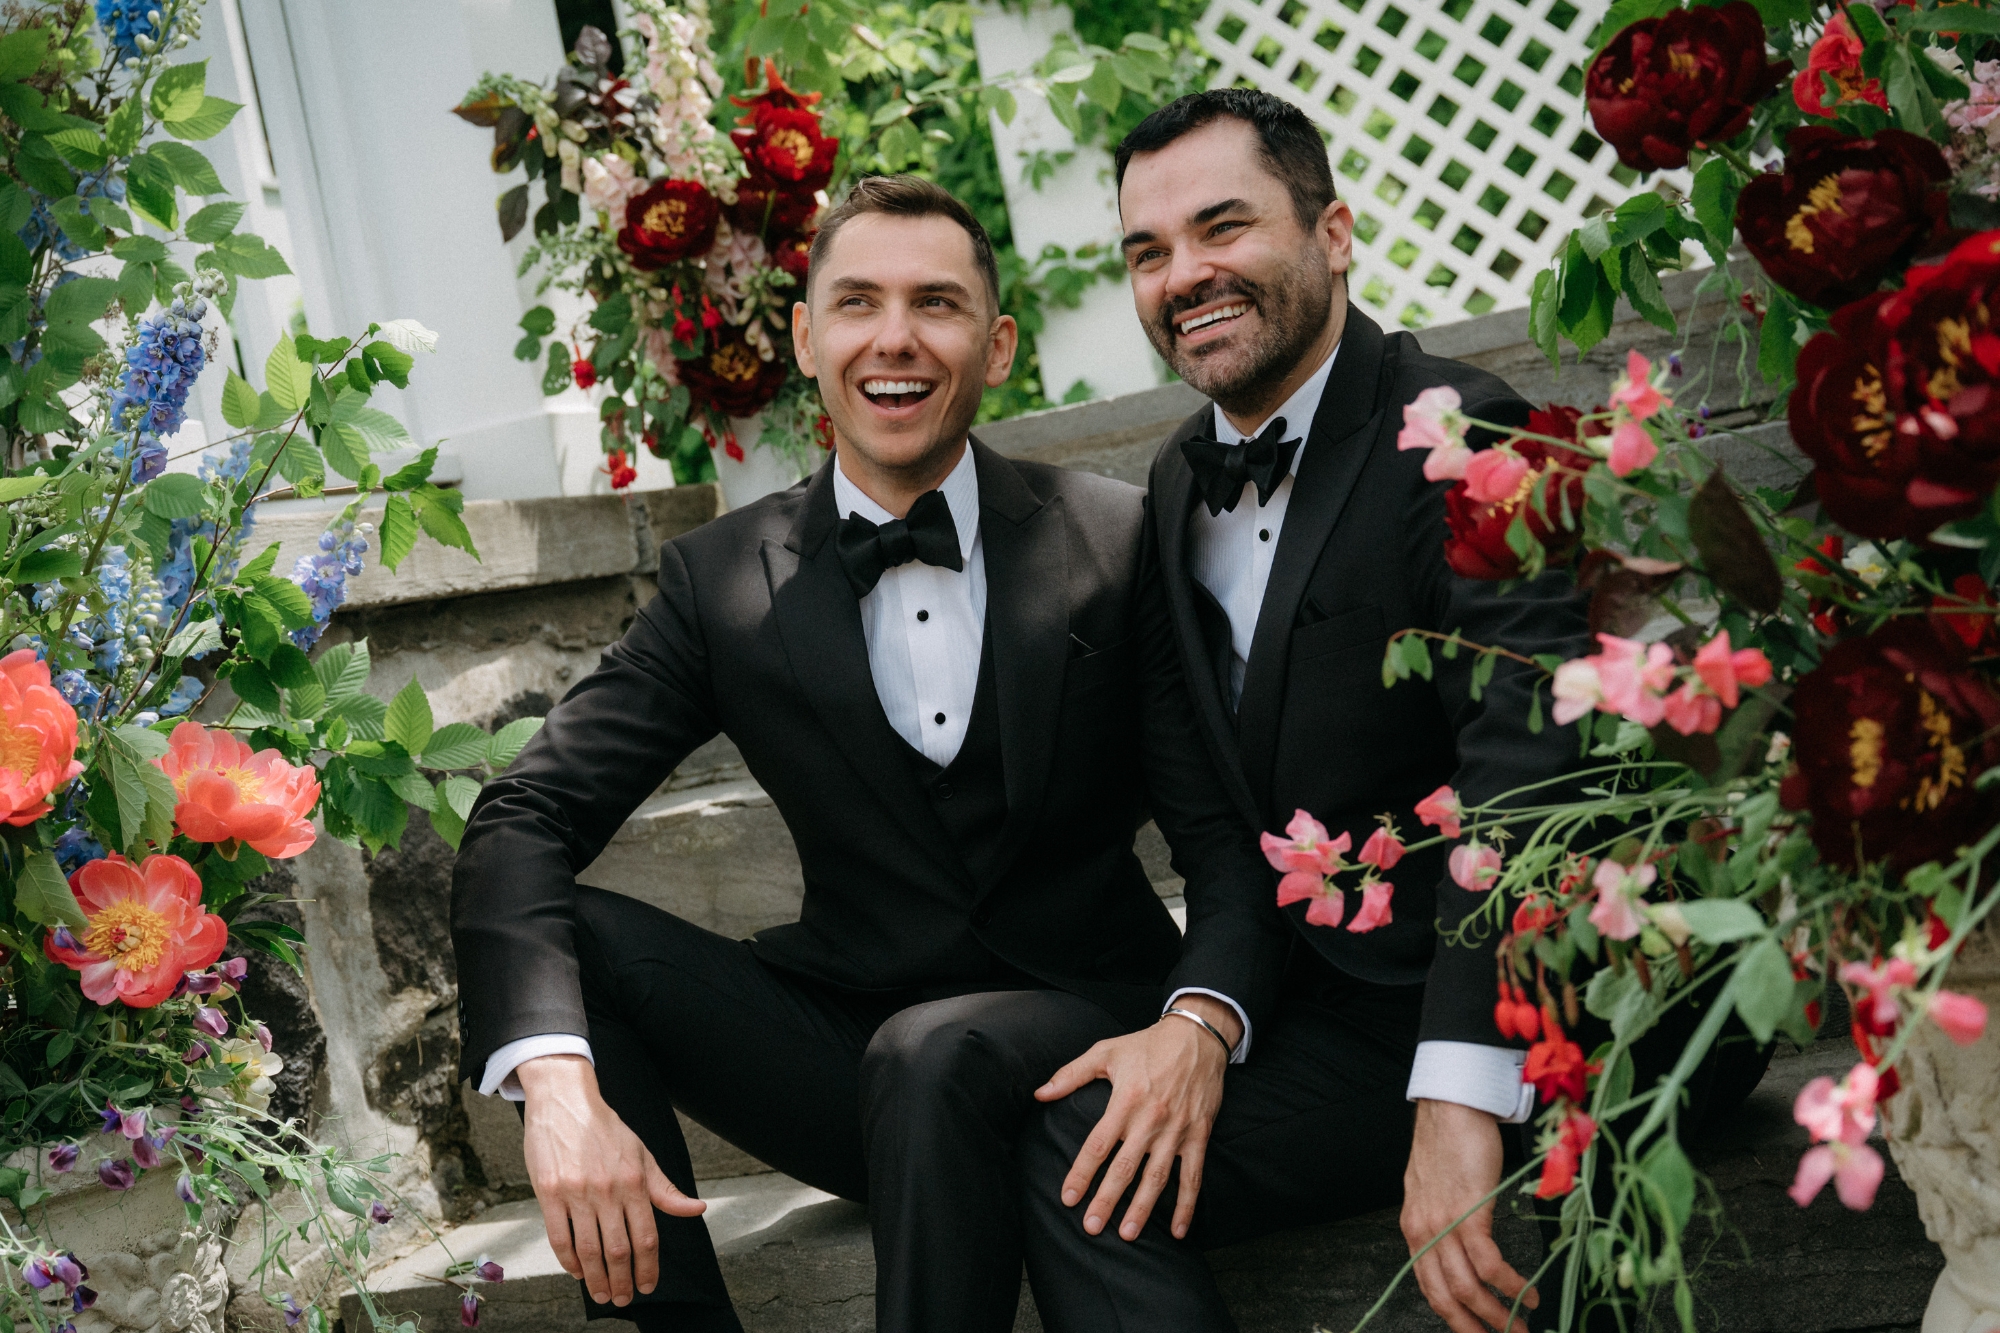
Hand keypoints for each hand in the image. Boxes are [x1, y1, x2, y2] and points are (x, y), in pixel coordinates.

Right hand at [517, 1055, 704, 1306]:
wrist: (565, 1100)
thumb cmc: (605, 1128)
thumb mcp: (643, 1155)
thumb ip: (666, 1189)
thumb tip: (697, 1209)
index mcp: (634, 1181)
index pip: (647, 1236)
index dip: (649, 1267)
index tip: (648, 1285)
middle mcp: (608, 1189)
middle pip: (618, 1249)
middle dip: (622, 1281)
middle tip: (623, 1299)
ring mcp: (576, 1192)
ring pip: (589, 1249)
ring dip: (596, 1279)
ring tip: (601, 1294)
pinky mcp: (549, 1192)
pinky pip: (559, 1236)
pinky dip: (568, 1260)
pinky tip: (576, 1271)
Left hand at [1033, 995, 1237, 1241]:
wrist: (1197, 1037)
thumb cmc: (1147, 1045)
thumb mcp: (1106, 1052)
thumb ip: (1070, 1074)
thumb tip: (1040, 1093)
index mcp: (1124, 1101)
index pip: (1097, 1145)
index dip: (1081, 1173)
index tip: (1068, 1197)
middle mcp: (1150, 1120)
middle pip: (1124, 1167)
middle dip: (1107, 1200)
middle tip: (1092, 1227)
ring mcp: (1176, 1131)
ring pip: (1157, 1177)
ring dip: (1143, 1208)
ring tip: (1127, 1233)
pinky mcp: (1198, 1135)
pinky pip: (1193, 1176)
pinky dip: (1187, 1204)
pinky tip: (1179, 1230)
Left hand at [1400, 1099, 1536, 1332]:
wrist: (1451, 1104)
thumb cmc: (1448, 1142)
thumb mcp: (1434, 1190)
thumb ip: (1442, 1222)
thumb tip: (1460, 1250)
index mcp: (1414, 1228)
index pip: (1428, 1286)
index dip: (1452, 1316)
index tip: (1474, 1331)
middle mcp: (1423, 1231)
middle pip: (1445, 1298)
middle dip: (1474, 1328)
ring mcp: (1444, 1223)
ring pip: (1467, 1288)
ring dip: (1497, 1315)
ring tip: (1521, 1327)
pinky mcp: (1469, 1211)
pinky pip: (1488, 1263)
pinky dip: (1510, 1285)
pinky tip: (1527, 1293)